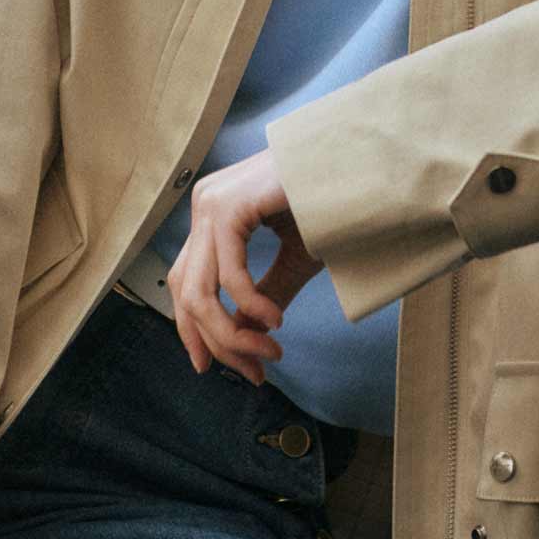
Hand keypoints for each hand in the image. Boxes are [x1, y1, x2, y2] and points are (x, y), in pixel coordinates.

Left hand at [166, 147, 321, 383]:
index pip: (184, 284)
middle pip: (186, 294)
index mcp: (212, 214)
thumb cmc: (329, 204)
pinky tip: (274, 321)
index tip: (216, 369)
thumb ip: (262, 296)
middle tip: (254, 373)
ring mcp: (212, 203)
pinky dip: (251, 306)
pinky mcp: (230, 205)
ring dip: (232, 334)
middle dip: (217, 342)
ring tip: (267, 354)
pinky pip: (230, 274)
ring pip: (198, 291)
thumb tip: (241, 341)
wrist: (354, 164)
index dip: (194, 332)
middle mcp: (204, 206)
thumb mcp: (292, 259)